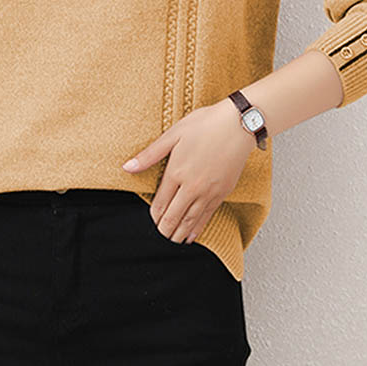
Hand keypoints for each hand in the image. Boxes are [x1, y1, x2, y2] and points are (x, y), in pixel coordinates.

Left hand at [121, 97, 255, 244]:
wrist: (239, 125)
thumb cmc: (206, 124)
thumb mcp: (173, 134)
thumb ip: (150, 155)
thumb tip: (127, 167)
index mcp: (176, 172)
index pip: (160, 203)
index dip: (154, 215)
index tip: (151, 220)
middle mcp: (192, 186)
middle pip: (174, 215)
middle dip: (164, 229)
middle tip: (159, 236)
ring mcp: (209, 191)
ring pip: (190, 220)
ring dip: (179, 233)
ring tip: (172, 241)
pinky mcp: (222, 192)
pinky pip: (207, 216)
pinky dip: (197, 228)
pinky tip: (192, 235)